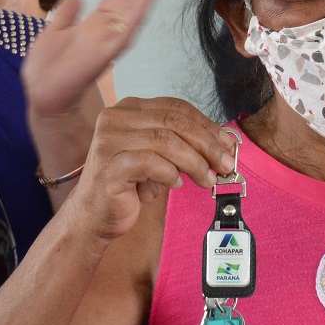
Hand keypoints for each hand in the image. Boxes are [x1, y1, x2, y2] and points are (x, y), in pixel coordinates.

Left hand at [23, 0, 164, 119]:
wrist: (43, 95)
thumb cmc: (48, 69)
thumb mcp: (52, 32)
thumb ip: (66, 15)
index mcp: (94, 26)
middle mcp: (106, 31)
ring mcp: (109, 40)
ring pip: (132, 10)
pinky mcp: (108, 51)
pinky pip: (127, 28)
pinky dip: (138, 12)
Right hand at [70, 98, 239, 244]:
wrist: (95, 216)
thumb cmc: (130, 185)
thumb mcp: (161, 157)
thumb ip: (185, 144)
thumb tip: (226, 142)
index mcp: (129, 109)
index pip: (176, 108)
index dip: (207, 125)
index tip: (228, 144)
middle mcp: (115, 118)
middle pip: (174, 122)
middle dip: (207, 144)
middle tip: (225, 164)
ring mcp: (108, 140)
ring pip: (166, 141)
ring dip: (195, 162)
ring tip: (207, 180)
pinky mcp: (108, 165)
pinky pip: (150, 163)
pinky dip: (170, 173)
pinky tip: (174, 183)